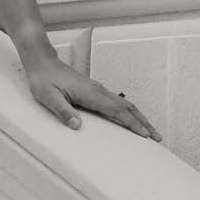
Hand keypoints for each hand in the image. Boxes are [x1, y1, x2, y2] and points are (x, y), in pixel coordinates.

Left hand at [24, 55, 160, 138]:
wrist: (41, 62)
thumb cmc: (42, 79)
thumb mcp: (47, 98)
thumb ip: (62, 111)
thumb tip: (77, 126)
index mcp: (90, 94)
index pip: (117, 111)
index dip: (132, 124)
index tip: (145, 135)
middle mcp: (98, 91)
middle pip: (128, 108)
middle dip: (144, 123)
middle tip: (157, 137)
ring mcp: (98, 90)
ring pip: (124, 104)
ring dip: (139, 117)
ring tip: (150, 130)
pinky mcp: (94, 90)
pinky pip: (116, 102)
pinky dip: (129, 112)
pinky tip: (130, 119)